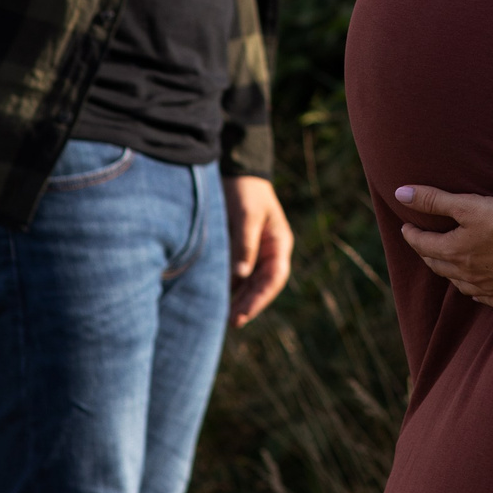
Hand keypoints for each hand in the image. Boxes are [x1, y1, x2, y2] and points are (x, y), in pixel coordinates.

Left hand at [223, 174, 294, 326]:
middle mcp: (268, 252)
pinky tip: (214, 298)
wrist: (235, 171)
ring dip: (236, 299)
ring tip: (221, 317)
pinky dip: (227, 287)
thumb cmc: (245, 190)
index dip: (260, 299)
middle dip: (247, 304)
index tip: (243, 314)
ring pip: (247, 283)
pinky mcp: (238, 251)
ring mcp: (253, 253)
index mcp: (278, 244)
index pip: (274, 278)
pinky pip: (234, 274)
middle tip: (231, 322)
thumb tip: (240, 276)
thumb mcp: (246, 216)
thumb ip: (244, 245)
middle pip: (260, 286)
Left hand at [393, 185, 492, 309]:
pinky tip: (478, 289)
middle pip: (440, 266)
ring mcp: (490, 288)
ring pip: (461, 284)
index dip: (413, 235)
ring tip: (448, 264)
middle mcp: (468, 275)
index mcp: (455, 252)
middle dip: (428, 254)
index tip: (407, 227)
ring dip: (450, 274)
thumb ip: (434, 200)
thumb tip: (401, 194)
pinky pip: (487, 298)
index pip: (424, 245)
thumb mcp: (468, 204)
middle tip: (424, 244)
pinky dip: (477, 291)